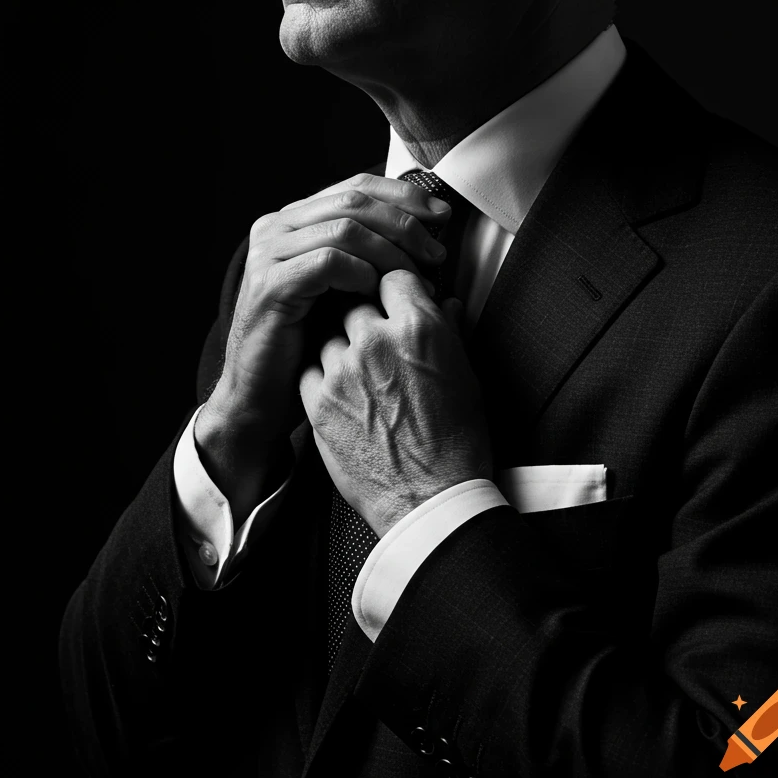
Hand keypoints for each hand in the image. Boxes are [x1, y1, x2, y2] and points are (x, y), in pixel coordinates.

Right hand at [196, 175, 448, 520]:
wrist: (261, 399)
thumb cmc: (309, 347)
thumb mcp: (344, 289)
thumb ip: (371, 255)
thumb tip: (430, 234)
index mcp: (294, 220)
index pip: (355, 187)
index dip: (404, 195)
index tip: (442, 215)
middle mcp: (275, 228)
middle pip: (354, 201)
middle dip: (405, 222)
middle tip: (437, 252)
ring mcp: (268, 254)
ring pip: (345, 228)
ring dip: (391, 251)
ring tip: (417, 278)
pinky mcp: (270, 285)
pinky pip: (329, 261)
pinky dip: (362, 272)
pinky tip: (377, 292)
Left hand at [299, 269, 491, 537]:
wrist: (430, 500)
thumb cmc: (457, 442)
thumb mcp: (466, 377)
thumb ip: (450, 332)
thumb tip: (447, 306)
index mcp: (418, 328)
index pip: (393, 277)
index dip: (394, 287)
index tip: (394, 299)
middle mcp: (376, 341)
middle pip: (355, 299)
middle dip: (364, 311)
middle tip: (374, 333)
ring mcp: (342, 370)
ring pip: (329, 333)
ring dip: (341, 344)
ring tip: (361, 370)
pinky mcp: (318, 402)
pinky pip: (310, 368)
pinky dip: (323, 374)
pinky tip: (343, 391)